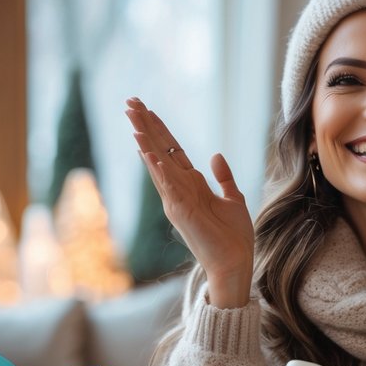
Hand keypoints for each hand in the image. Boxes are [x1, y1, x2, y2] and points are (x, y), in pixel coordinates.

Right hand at [125, 97, 253, 307]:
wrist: (235, 263)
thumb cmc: (234, 237)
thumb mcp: (233, 199)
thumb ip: (223, 178)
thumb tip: (215, 156)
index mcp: (191, 185)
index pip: (171, 150)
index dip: (159, 129)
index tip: (146, 109)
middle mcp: (179, 190)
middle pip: (159, 151)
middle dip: (145, 126)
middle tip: (130, 102)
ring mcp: (177, 200)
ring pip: (158, 165)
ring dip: (146, 143)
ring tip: (133, 122)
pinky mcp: (181, 212)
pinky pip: (167, 187)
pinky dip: (159, 171)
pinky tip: (149, 154)